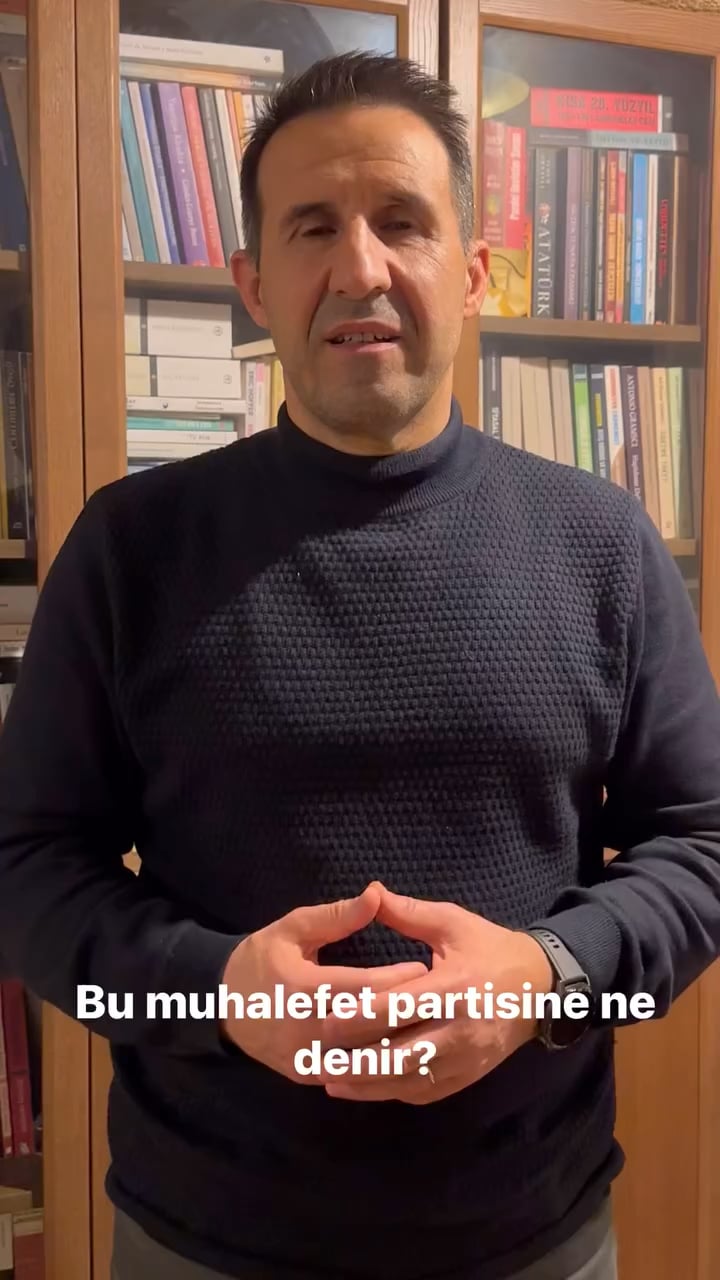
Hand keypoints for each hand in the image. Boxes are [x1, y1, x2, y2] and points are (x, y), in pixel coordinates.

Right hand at [220, 883, 427, 1083]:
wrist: (220, 1005)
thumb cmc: (260, 959)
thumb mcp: (292, 928)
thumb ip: (336, 916)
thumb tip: (376, 896)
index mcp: (301, 989)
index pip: (360, 987)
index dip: (395, 979)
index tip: (425, 966)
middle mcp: (305, 1030)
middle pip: (367, 1026)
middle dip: (404, 1012)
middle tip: (437, 996)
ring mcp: (306, 1058)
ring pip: (363, 1057)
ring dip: (396, 1042)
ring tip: (427, 1022)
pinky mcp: (307, 1075)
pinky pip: (351, 1073)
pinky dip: (377, 1063)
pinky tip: (403, 1050)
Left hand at [317, 883, 552, 1103]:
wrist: (540, 987)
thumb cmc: (490, 949)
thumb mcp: (453, 923)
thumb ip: (409, 913)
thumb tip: (370, 893)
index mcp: (452, 987)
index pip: (399, 1008)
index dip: (360, 1017)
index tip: (326, 1021)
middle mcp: (458, 1029)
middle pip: (400, 1053)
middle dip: (357, 1061)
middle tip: (317, 1061)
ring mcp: (465, 1058)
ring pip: (410, 1079)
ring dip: (369, 1085)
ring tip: (331, 1083)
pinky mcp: (468, 1076)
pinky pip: (427, 1090)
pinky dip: (395, 1092)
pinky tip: (367, 1089)